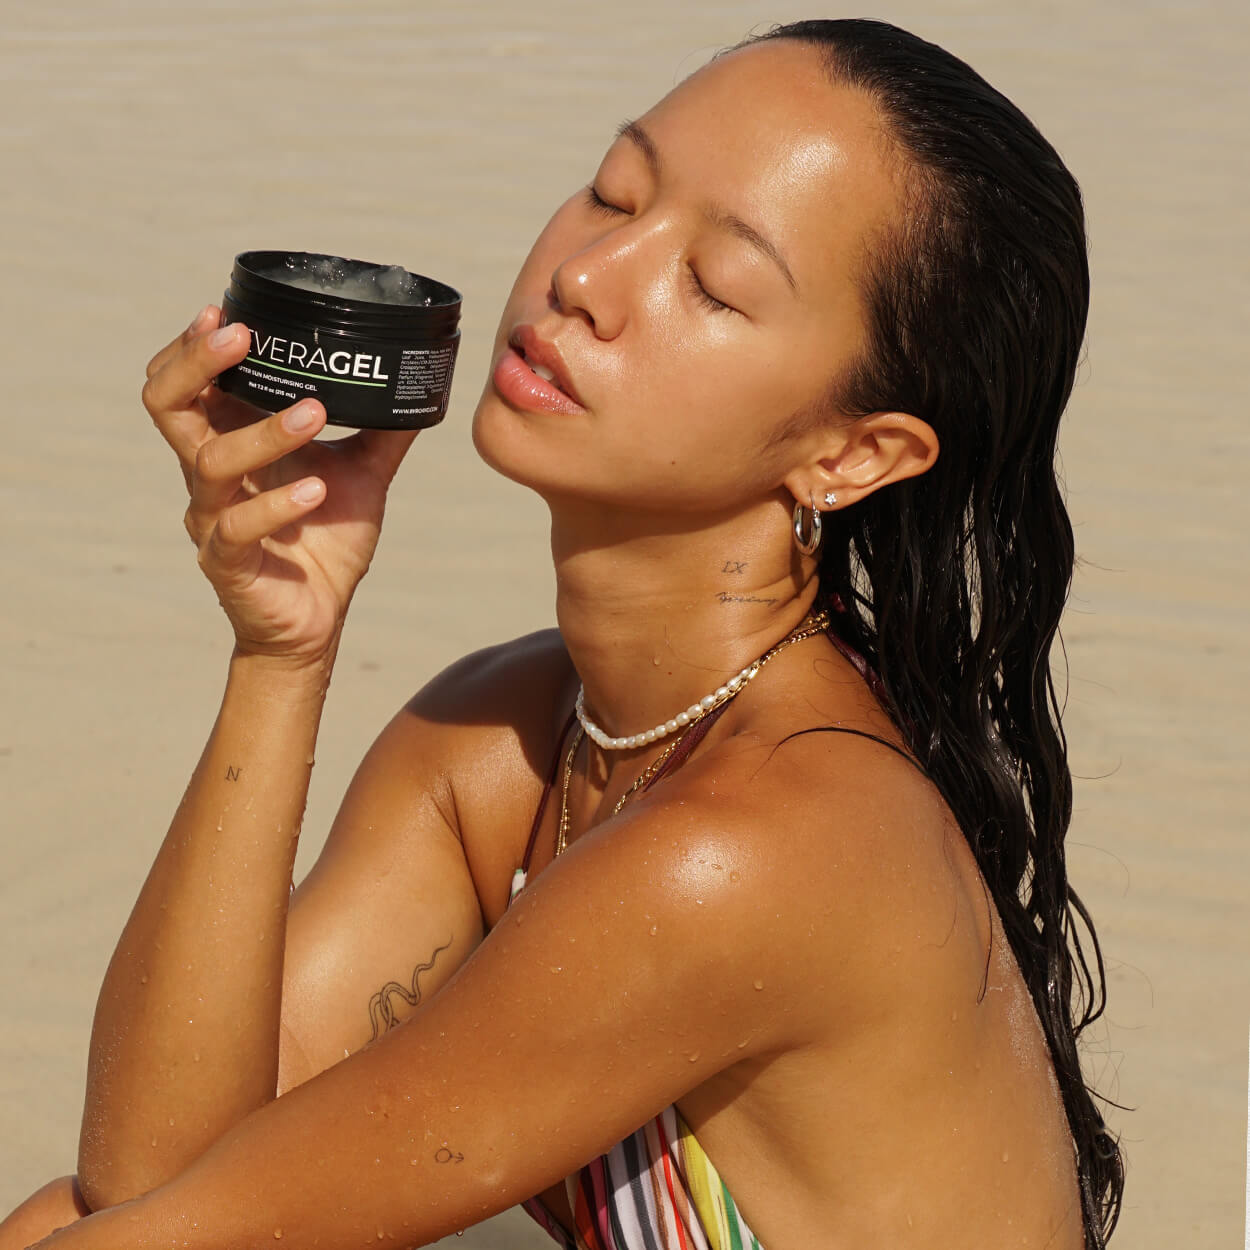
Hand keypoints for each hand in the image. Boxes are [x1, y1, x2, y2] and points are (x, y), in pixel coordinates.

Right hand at [142, 306, 419, 665]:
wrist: (317, 621)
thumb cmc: (325, 543)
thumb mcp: (362, 476)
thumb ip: (382, 433)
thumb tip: (417, 387)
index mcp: (228, 443)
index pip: (184, 384)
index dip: (191, 347)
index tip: (224, 310)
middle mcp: (208, 474)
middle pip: (168, 406)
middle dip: (195, 364)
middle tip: (240, 335)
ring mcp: (212, 518)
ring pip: (210, 461)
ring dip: (263, 432)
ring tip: (313, 413)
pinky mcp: (227, 563)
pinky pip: (238, 528)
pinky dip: (278, 507)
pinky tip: (316, 491)